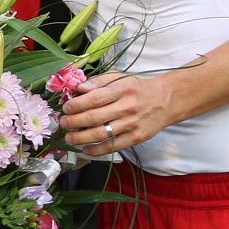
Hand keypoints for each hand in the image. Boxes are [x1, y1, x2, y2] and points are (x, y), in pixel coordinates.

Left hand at [61, 70, 181, 156]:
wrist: (165, 101)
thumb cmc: (137, 89)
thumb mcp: (119, 78)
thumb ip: (98, 82)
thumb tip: (78, 88)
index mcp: (122, 89)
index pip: (94, 98)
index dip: (76, 105)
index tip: (66, 108)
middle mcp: (127, 107)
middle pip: (94, 118)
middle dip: (73, 122)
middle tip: (63, 122)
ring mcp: (132, 124)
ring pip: (100, 134)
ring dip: (80, 138)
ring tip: (69, 137)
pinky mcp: (136, 138)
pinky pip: (112, 147)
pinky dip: (96, 150)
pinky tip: (85, 148)